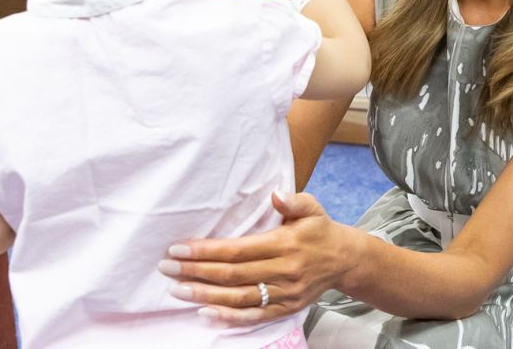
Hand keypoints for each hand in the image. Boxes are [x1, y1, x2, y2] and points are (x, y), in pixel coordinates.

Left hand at [159, 192, 353, 324]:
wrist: (345, 260)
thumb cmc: (320, 230)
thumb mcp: (312, 208)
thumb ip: (294, 201)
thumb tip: (276, 195)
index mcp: (285, 244)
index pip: (238, 250)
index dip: (206, 251)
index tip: (179, 248)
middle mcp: (283, 270)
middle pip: (232, 275)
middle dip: (196, 271)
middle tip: (166, 267)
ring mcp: (284, 293)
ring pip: (238, 298)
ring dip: (204, 295)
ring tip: (176, 289)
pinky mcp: (286, 308)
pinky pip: (254, 317)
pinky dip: (229, 317)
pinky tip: (205, 313)